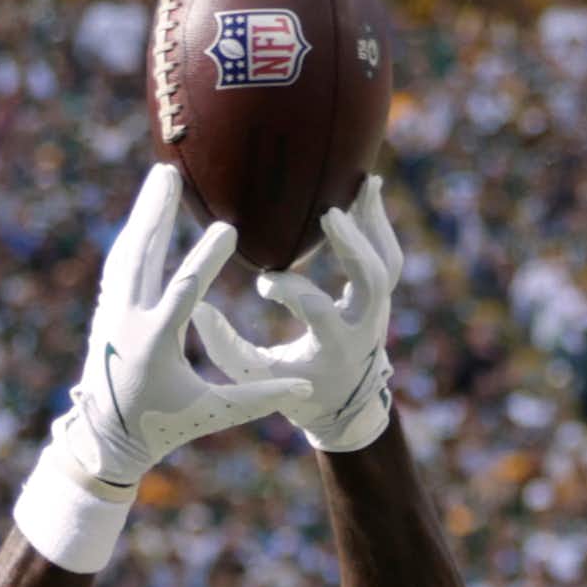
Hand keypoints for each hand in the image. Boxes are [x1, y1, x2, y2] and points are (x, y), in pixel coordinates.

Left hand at [14, 165, 308, 573]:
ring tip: (161, 178)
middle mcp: (128, 320)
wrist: (104, 440)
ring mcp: (111, 313)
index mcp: (156, 342)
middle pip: (143, 254)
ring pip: (127, 253)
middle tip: (171, 173)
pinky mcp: (104, 312)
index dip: (206, 257)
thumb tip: (305, 388)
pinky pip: (119, 264)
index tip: (228, 229)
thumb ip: (258, 399)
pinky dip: (134, 236)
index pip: (184, 289)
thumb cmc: (164, 427)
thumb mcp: (211, 414)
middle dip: (157, 213)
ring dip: (144, 215)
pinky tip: (147, 214)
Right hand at [194, 175, 402, 453]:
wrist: (345, 404)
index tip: (262, 282)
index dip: (288, 289)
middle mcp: (365, 327)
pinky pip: (388, 254)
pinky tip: (370, 187)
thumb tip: (197, 310)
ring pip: (386, 262)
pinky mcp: (383, 295)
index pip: (317, 309)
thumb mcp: (258, 380)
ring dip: (373, 222)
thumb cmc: (295, 389)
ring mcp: (380, 309)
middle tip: (329, 214)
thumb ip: (227, 349)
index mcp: (336, 347)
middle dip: (352, 246)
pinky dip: (379, 222)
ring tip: (363, 182)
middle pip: (370, 280)